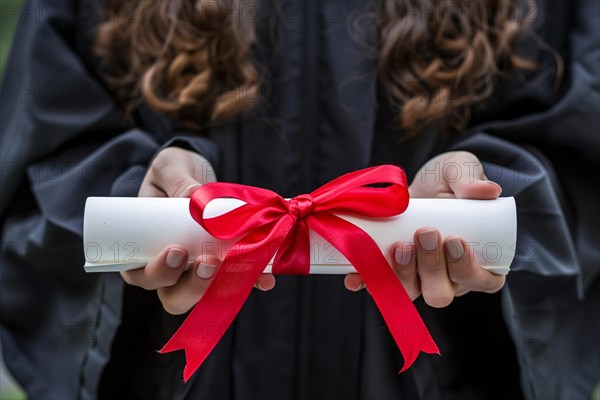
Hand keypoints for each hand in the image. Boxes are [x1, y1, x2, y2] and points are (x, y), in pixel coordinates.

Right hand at [121, 147, 274, 314]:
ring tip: (238, 265)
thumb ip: (178, 181)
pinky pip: (237, 280)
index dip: (158, 273)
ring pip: (204, 294)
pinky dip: (252, 280)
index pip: (142, 275)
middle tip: (208, 262)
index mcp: (141, 251)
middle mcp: (169, 270)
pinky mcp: (223, 266)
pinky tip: (266, 277)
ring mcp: (195, 271)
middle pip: (173, 296)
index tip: (177, 251)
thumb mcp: (168, 168)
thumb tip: (192, 197)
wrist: (195, 172)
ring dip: (222, 285)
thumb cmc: (171, 174)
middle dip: (193, 286)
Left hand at [344, 151, 505, 306]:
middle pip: (441, 293)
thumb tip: (487, 190)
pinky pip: (376, 286)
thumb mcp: (460, 170)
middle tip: (425, 233)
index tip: (455, 240)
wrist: (417, 181)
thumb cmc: (447, 180)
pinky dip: (365, 282)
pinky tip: (356, 275)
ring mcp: (417, 278)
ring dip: (402, 274)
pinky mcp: (389, 272)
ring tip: (399, 244)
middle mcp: (448, 277)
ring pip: (410, 292)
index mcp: (477, 260)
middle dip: (431, 268)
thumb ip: (470, 178)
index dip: (467, 269)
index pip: (481, 280)